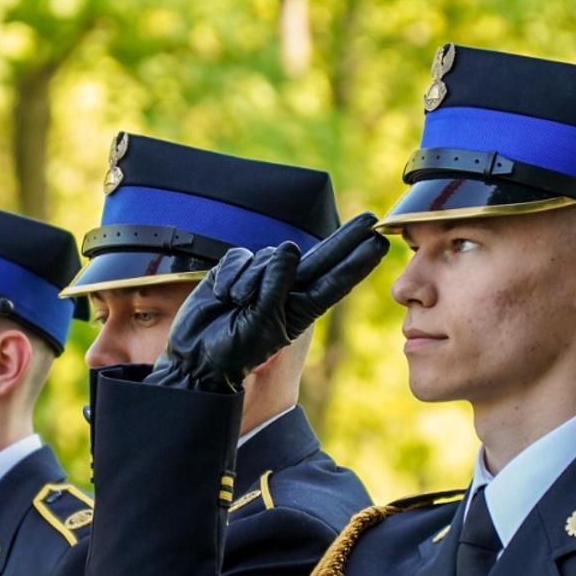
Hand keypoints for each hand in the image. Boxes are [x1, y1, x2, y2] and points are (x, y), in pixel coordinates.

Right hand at [146, 213, 387, 392]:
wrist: (195, 356)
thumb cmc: (233, 350)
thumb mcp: (262, 325)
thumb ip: (277, 287)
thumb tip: (289, 248)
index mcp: (301, 309)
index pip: (336, 281)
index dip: (358, 262)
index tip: (379, 243)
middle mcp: (287, 290)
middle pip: (321, 257)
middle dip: (344, 238)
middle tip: (370, 218)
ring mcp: (262, 279)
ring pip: (269, 256)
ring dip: (253, 278)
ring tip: (238, 303)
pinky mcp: (236, 270)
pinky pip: (241, 256)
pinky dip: (232, 274)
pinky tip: (224, 295)